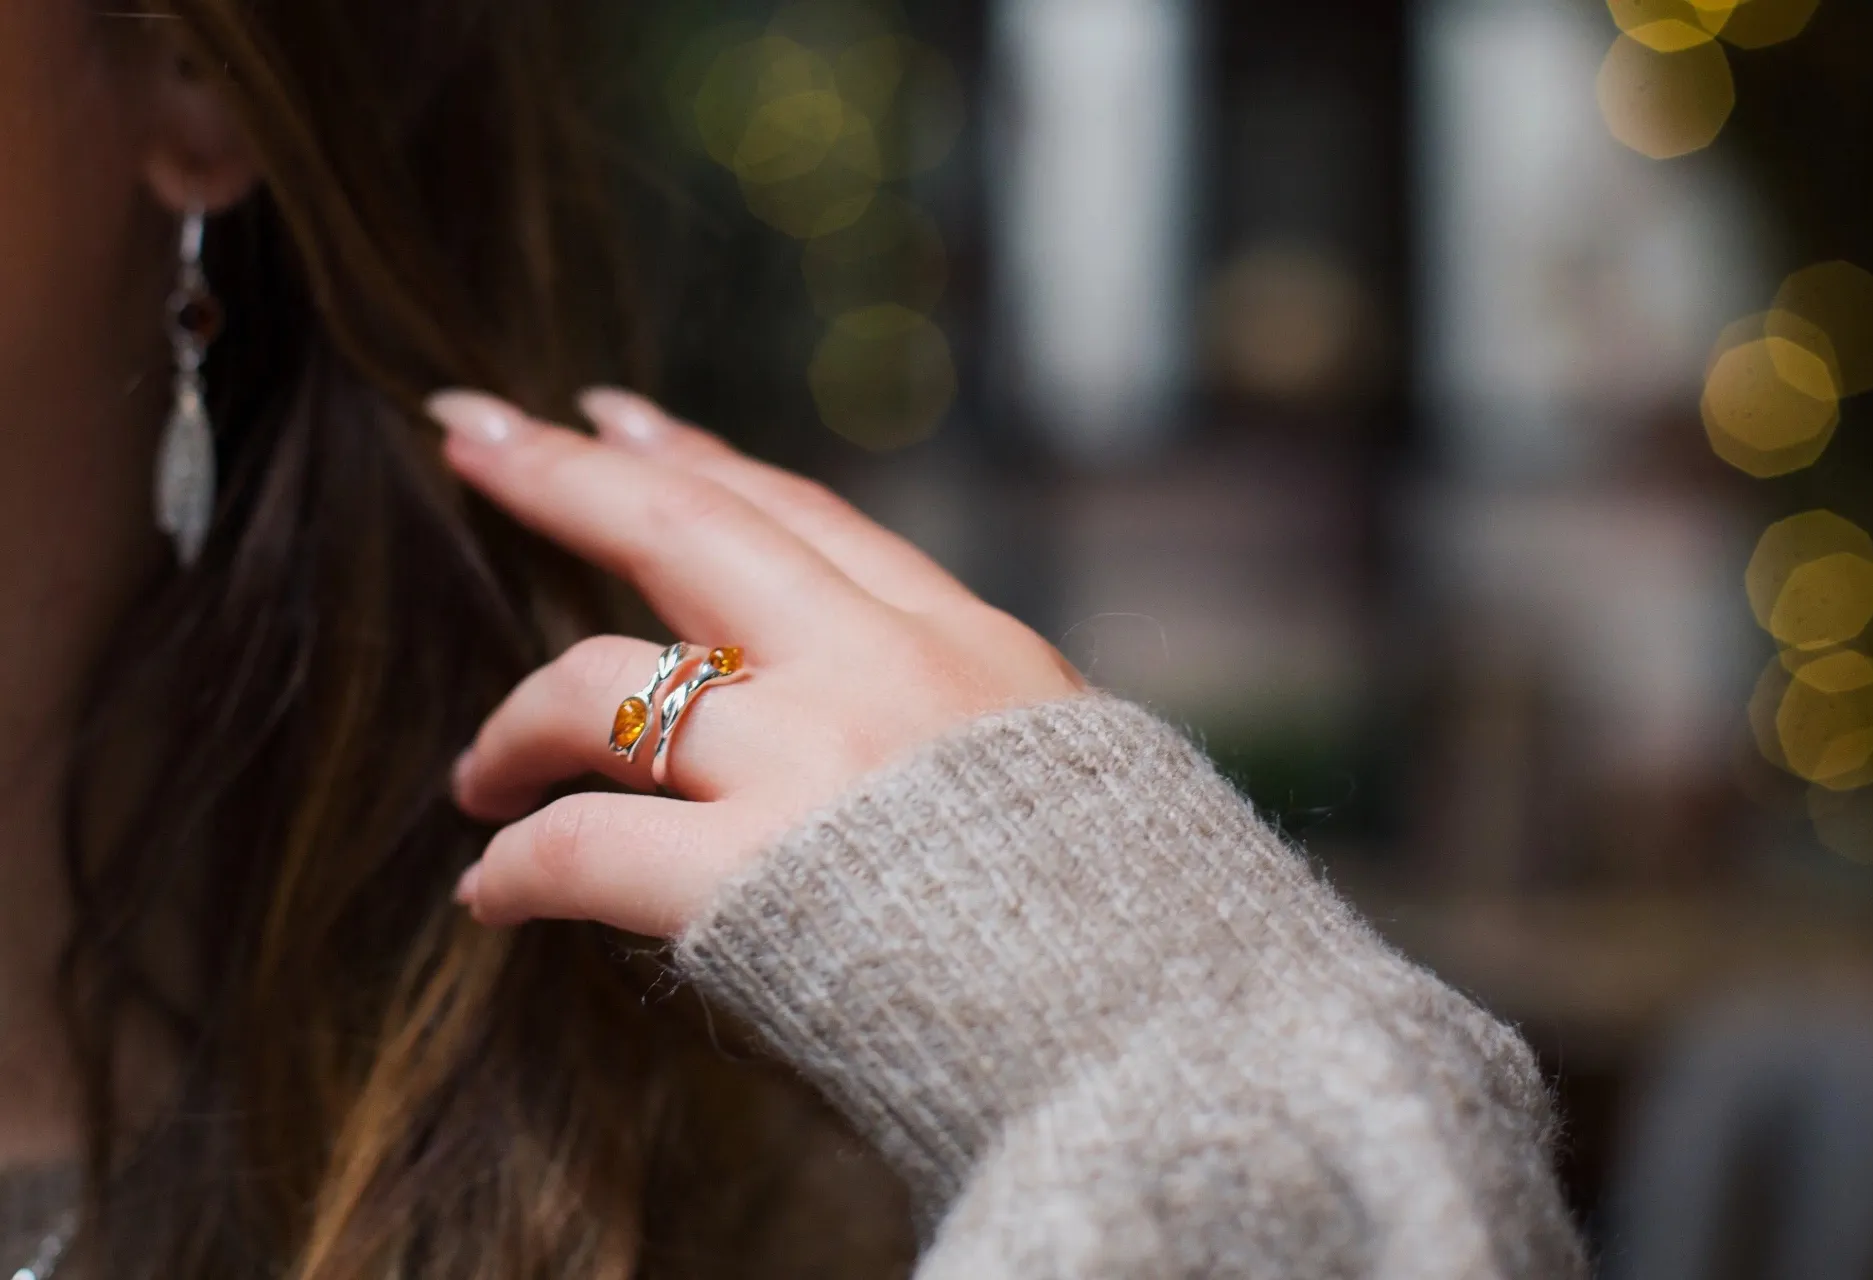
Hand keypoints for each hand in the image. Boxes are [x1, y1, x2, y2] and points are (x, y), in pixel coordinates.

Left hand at [427, 388, 1084, 937]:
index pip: (803, 516)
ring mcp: (814, 763)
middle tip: (471, 431)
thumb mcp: (1074, 772)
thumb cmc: (1134, 936)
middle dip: (561, 470)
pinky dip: (519, 865)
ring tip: (476, 773)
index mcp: (966, 645)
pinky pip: (582, 842)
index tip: (614, 415)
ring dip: (515, 722)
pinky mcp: (751, 877)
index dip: (698, 458)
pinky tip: (490, 888)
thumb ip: (968, 725)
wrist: (1168, 1038)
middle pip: (683, 526)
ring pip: (603, 679)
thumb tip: (883, 728)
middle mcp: (882, 670)